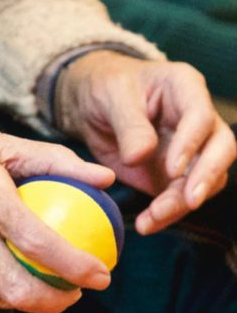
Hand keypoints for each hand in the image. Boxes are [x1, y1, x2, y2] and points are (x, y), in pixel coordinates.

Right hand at [0, 81, 115, 312]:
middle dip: (56, 302)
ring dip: (26, 297)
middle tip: (76, 291)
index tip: (101, 274)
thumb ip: (54, 160)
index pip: (39, 243)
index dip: (77, 267)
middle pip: (16, 289)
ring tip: (46, 282)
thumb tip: (104, 177)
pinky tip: (5, 269)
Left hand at [57, 52, 235, 233]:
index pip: (201, 116)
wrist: (91, 104)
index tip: (172, 168)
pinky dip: (167, 213)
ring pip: (204, 179)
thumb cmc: (106, 88)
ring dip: (182, 203)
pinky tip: (147, 224)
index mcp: (185, 88)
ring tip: (153, 218)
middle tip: (189, 201)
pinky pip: (180, 197)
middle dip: (206, 177)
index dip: (191, 143)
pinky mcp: (174, 174)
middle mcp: (197, 119)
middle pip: (220, 149)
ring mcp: (190, 149)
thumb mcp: (112, 97)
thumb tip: (140, 157)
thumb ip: (129, 125)